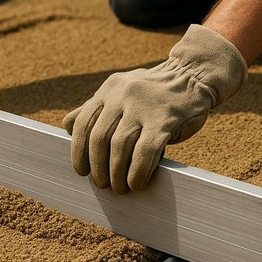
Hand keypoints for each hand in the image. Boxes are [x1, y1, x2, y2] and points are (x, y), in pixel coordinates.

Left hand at [63, 25, 246, 193]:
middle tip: (101, 184)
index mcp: (108, 89)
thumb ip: (96, 108)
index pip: (82, 123)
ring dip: (116, 173)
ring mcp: (143, 106)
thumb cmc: (154, 91)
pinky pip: (145, 151)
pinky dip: (137, 172)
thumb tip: (67, 126)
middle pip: (98, 137)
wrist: (195, 74)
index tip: (81, 170)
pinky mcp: (164, 119)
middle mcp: (121, 95)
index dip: (77, 150)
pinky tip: (136, 183)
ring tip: (119, 188)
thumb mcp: (121, 91)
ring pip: (119, 146)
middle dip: (96, 166)